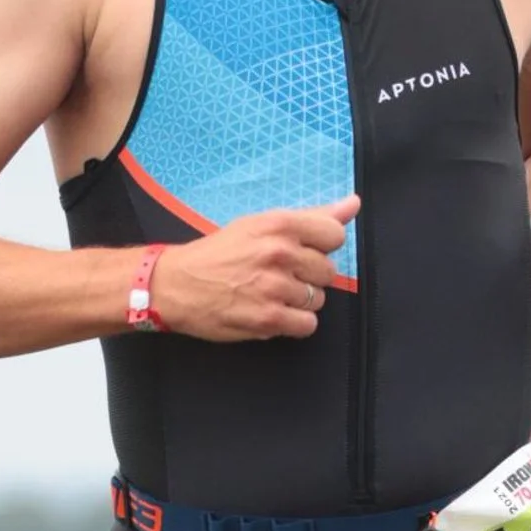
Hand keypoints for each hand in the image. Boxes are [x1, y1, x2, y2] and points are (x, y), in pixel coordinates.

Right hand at [151, 199, 359, 341]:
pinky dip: (294, 323)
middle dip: (308, 276)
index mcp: (279, 225)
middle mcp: (280, 253)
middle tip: (279, 275)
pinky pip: (307, 325)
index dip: (321, 247)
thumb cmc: (219, 253)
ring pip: (318, 299)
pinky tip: (273, 313)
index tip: (301, 251)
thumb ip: (311, 217)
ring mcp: (275, 288)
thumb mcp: (260, 224)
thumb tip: (353, 205)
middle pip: (328, 271)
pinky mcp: (269, 320)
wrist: (177, 285)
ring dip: (299, 301)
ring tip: (270, 294)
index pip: (335, 235)